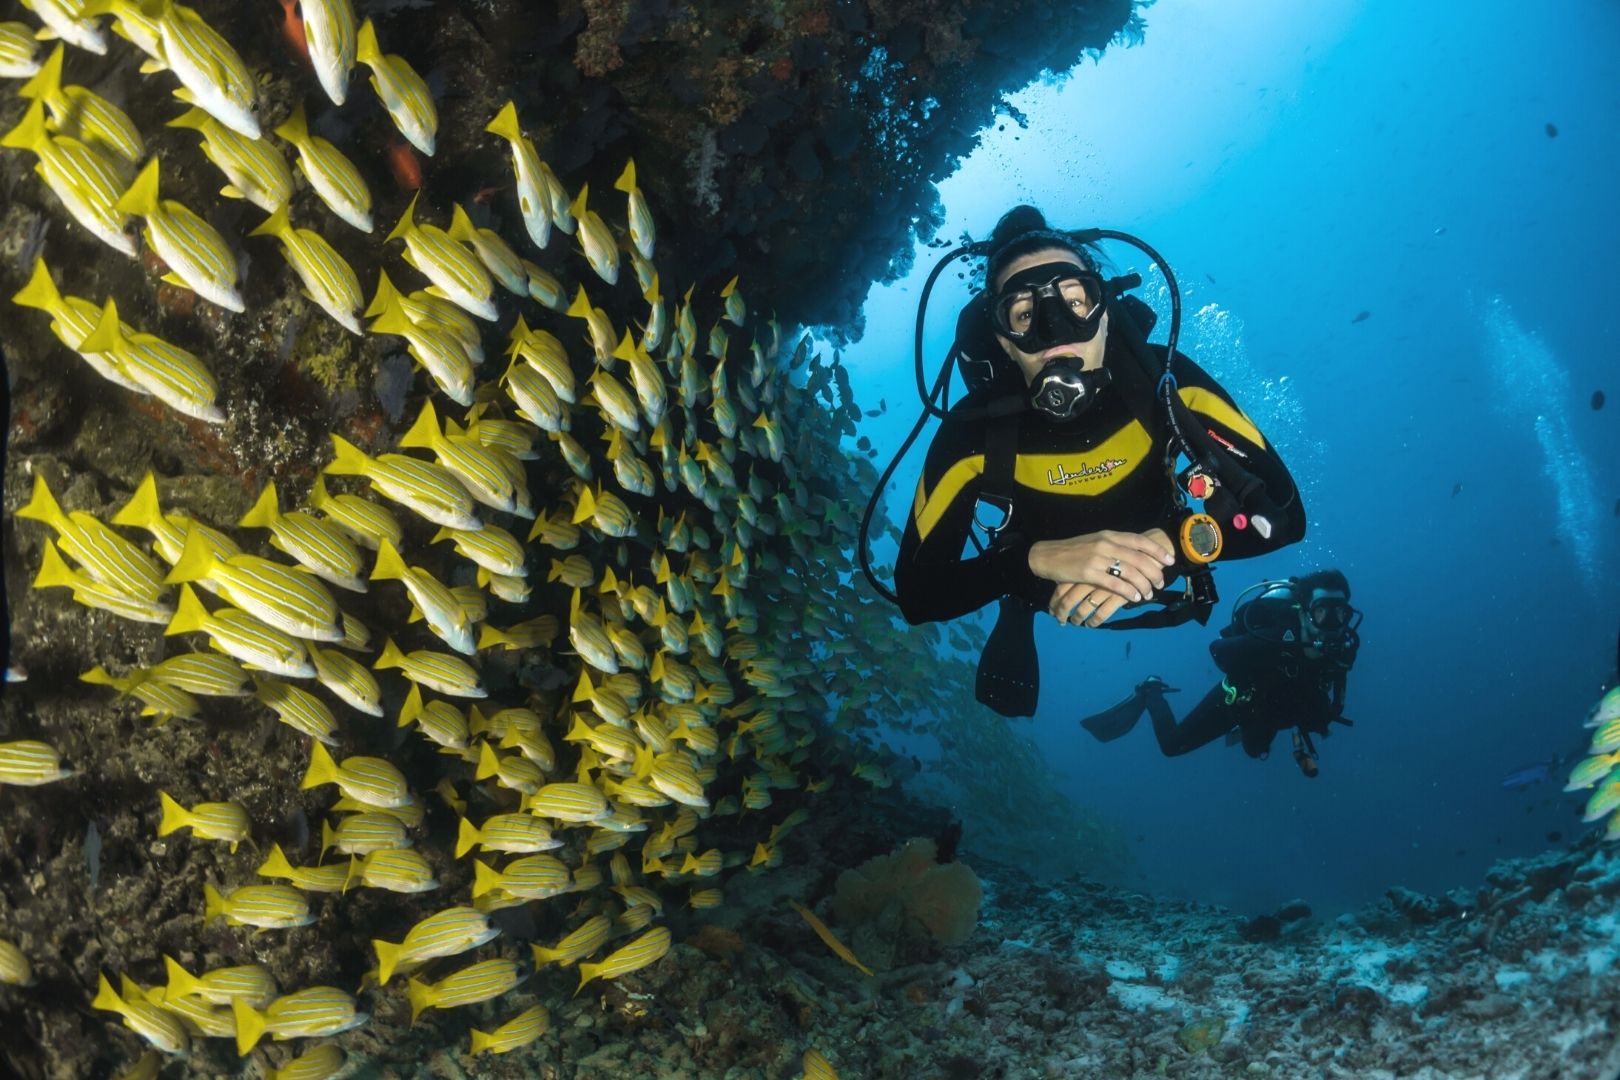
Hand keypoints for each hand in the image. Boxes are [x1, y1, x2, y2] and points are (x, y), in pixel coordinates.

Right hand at [1029, 529, 1175, 626]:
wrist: (1047, 555)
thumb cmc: (1073, 550)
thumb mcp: (1095, 541)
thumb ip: (1114, 545)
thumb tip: (1135, 556)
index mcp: (1109, 535)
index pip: (1139, 540)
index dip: (1156, 550)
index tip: (1169, 560)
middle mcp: (1106, 544)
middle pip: (1139, 558)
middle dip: (1154, 572)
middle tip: (1161, 582)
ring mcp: (1098, 558)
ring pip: (1130, 572)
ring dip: (1143, 585)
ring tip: (1149, 594)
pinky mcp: (1089, 573)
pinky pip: (1115, 584)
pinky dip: (1128, 591)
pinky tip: (1134, 597)